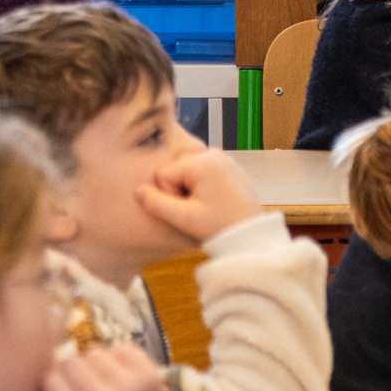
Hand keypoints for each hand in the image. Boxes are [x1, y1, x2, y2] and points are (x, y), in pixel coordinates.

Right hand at [44, 346, 212, 390]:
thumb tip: (50, 366)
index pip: (51, 381)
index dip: (55, 378)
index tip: (63, 381)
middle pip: (71, 362)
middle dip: (74, 367)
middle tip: (86, 377)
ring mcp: (128, 386)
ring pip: (94, 351)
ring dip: (97, 360)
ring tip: (107, 375)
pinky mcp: (148, 374)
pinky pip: (121, 348)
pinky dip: (120, 356)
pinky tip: (125, 371)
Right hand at [136, 150, 262, 246]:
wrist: (252, 236)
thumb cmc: (221, 227)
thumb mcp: (184, 219)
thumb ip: (156, 204)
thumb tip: (138, 191)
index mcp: (202, 163)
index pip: (164, 175)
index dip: (170, 196)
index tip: (189, 210)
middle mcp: (213, 154)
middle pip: (176, 171)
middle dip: (181, 190)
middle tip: (199, 209)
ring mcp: (224, 159)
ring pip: (188, 172)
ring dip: (192, 189)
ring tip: (208, 206)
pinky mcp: (230, 166)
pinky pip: (204, 172)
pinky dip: (205, 186)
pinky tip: (216, 201)